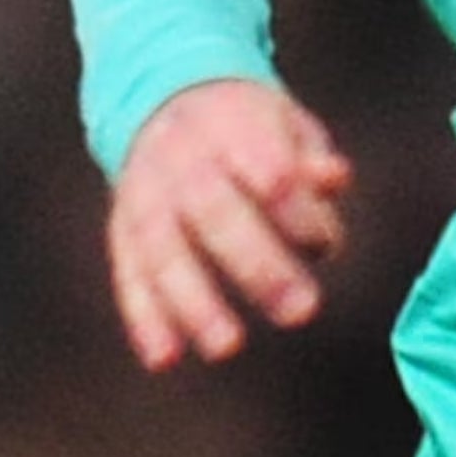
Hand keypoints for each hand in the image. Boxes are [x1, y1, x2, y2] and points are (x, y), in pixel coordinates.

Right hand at [106, 78, 352, 370]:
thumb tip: (333, 179)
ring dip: (194, 302)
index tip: (322, 246)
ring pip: (163, 249)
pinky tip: (164, 359)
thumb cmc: (250, 125)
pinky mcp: (122, 226)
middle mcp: (182, 157)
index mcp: (232, 123)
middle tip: (301, 312)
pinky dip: (144, 317)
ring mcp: (146, 192)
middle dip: (259, 266)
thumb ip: (312, 155)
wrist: (166, 97)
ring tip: (227, 348)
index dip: (297, 212)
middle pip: (216, 213)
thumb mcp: (288, 122)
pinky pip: (129, 272)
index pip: (269, 171)